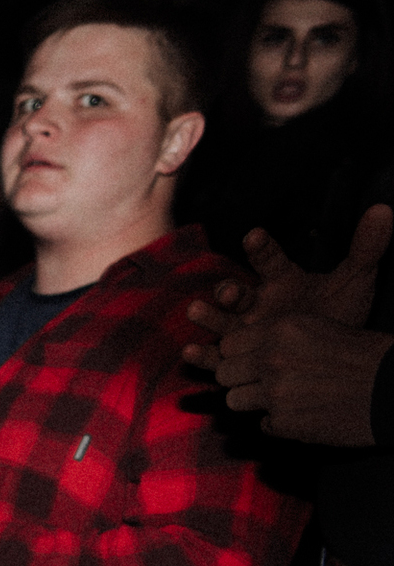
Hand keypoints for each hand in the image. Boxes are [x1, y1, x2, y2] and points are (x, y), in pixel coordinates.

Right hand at [186, 206, 391, 368]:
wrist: (332, 353)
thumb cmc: (338, 312)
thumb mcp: (353, 281)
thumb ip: (366, 248)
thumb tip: (383, 210)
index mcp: (281, 278)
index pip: (269, 259)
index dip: (261, 248)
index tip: (255, 236)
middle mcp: (257, 300)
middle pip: (237, 290)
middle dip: (229, 289)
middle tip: (229, 291)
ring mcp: (244, 327)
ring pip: (221, 319)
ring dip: (208, 315)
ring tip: (196, 311)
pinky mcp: (238, 355)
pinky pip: (216, 353)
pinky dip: (202, 353)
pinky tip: (190, 351)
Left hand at [215, 314, 391, 444]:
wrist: (389, 387)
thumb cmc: (360, 356)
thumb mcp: (316, 329)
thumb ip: (276, 337)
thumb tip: (239, 351)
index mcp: (280, 330)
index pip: (227, 345)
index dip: (236, 356)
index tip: (248, 361)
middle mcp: (272, 359)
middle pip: (223, 374)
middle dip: (238, 379)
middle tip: (259, 382)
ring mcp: (275, 393)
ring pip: (233, 400)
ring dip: (253, 402)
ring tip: (281, 398)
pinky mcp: (284, 422)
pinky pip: (262, 424)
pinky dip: (278, 422)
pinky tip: (302, 413)